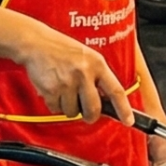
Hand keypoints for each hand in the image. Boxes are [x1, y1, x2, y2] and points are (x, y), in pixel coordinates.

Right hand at [12, 23, 129, 122]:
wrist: (36, 43)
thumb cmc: (63, 49)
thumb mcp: (88, 57)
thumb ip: (98, 76)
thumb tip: (107, 100)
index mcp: (97, 64)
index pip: (116, 90)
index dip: (124, 108)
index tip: (129, 121)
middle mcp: (84, 73)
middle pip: (94, 109)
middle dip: (90, 115)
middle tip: (87, 113)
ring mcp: (67, 83)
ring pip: (73, 112)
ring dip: (70, 107)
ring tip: (65, 90)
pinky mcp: (51, 91)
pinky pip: (57, 110)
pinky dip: (56, 104)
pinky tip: (55, 90)